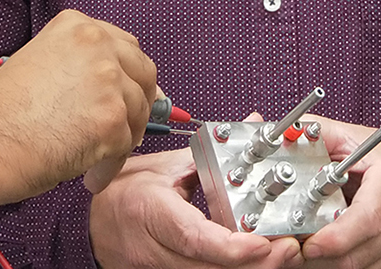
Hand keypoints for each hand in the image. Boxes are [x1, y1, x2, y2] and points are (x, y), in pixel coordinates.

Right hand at [0, 9, 157, 207]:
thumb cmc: (0, 114)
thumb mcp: (41, 65)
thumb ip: (81, 67)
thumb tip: (125, 88)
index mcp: (78, 26)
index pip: (126, 48)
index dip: (128, 78)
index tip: (124, 99)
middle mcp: (97, 45)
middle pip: (144, 75)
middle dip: (137, 105)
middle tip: (120, 132)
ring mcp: (107, 81)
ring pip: (138, 114)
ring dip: (121, 140)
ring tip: (92, 161)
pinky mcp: (111, 120)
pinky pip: (126, 148)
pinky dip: (109, 167)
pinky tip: (88, 177)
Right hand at [88, 147, 299, 268]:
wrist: (90, 224)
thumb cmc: (125, 192)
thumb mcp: (163, 166)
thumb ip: (210, 153)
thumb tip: (252, 125)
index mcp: (149, 212)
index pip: (193, 237)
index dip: (231, 246)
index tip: (263, 242)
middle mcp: (153, 249)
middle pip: (209, 268)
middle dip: (255, 263)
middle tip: (290, 248)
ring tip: (283, 255)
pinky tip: (257, 261)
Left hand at [299, 117, 380, 268]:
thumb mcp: (357, 138)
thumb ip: (319, 134)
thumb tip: (284, 135)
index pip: (368, 219)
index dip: (336, 237)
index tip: (308, 242)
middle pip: (356, 254)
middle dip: (319, 255)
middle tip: (292, 245)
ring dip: (324, 264)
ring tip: (304, 247)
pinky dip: (338, 266)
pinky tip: (325, 253)